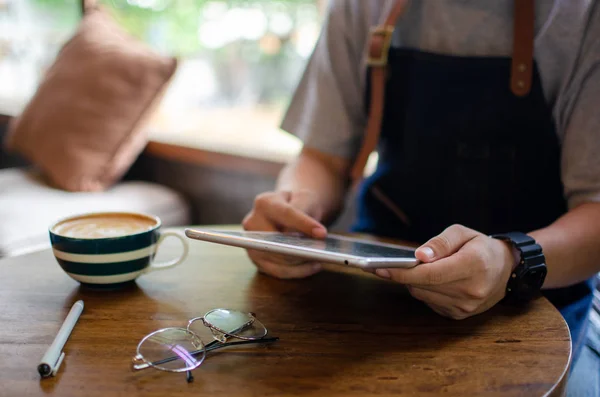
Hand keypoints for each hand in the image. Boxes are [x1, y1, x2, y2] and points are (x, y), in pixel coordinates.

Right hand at [242, 189, 326, 278]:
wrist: (290, 211)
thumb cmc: (299, 204)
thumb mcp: (305, 199)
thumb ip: (306, 212)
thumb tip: (313, 234)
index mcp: (264, 203)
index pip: (285, 214)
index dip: (304, 224)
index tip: (322, 233)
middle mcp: (253, 223)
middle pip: (276, 241)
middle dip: (299, 249)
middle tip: (321, 252)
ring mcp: (252, 243)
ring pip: (276, 260)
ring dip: (299, 263)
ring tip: (318, 261)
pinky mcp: (257, 259)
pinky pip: (277, 270)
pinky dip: (296, 271)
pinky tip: (311, 266)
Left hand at [373, 224, 517, 319]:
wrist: (506, 269)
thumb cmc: (480, 247)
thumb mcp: (462, 233)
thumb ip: (440, 243)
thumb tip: (419, 256)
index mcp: (473, 266)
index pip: (431, 274)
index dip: (403, 273)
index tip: (380, 269)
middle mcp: (471, 290)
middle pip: (424, 286)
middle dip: (404, 276)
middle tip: (391, 265)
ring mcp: (466, 307)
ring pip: (424, 296)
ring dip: (414, 283)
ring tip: (419, 270)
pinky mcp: (460, 315)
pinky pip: (430, 303)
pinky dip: (425, 291)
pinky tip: (432, 281)